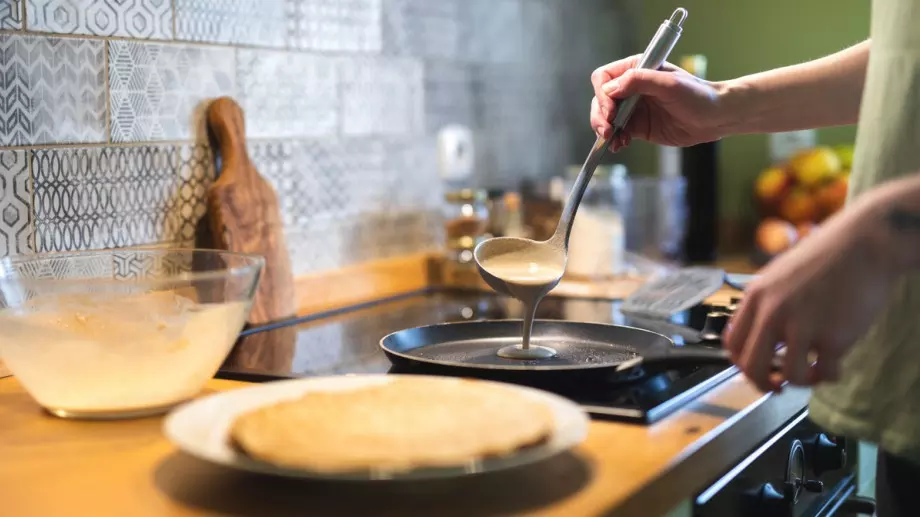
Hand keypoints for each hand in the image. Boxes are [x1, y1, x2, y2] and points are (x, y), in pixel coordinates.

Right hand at [590, 54, 727, 151]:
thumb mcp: (669, 84)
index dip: (602, 94)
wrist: (715, 118)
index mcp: (636, 70)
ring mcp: (633, 108)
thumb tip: (611, 89)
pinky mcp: (638, 127)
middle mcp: (631, 88)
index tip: (611, 111)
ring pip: (605, 118)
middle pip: (601, 100)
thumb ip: (639, 81)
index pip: (604, 78)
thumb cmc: (698, 96)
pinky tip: (620, 145)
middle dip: (600, 116)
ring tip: (614, 141)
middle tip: (608, 131)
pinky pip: (618, 133)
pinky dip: (614, 140)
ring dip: (604, 130)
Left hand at [723, 201, 898, 391]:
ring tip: (814, 372)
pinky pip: (824, 373)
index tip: (757, 369)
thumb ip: (767, 302)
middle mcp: (773, 312)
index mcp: (757, 296)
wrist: (865, 242)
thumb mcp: (780, 274)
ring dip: (802, 381)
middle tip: (779, 386)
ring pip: (789, 376)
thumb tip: (760, 335)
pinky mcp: (833, 336)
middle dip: (764, 383)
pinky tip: (836, 367)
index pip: (732, 344)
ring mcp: (802, 325)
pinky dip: (830, 376)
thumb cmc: (827, 256)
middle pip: (752, 366)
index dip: (742, 364)